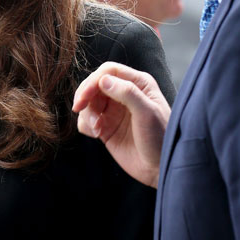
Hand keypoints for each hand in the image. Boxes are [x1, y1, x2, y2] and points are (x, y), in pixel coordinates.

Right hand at [73, 62, 170, 186]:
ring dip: (87, 114)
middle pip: (94, 84)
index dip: (93, 81)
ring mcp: (114, 111)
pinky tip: (97, 135)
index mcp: (138, 83)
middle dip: (85, 96)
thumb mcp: (147, 113)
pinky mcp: (106, 127)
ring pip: (88, 102)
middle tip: (79, 108)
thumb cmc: (160, 138)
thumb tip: (103, 80)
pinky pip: (87, 120)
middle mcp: (125, 94)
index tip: (84, 97)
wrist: (159, 168)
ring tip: (97, 130)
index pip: (109, 71)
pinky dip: (86, 125)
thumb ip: (127, 93)